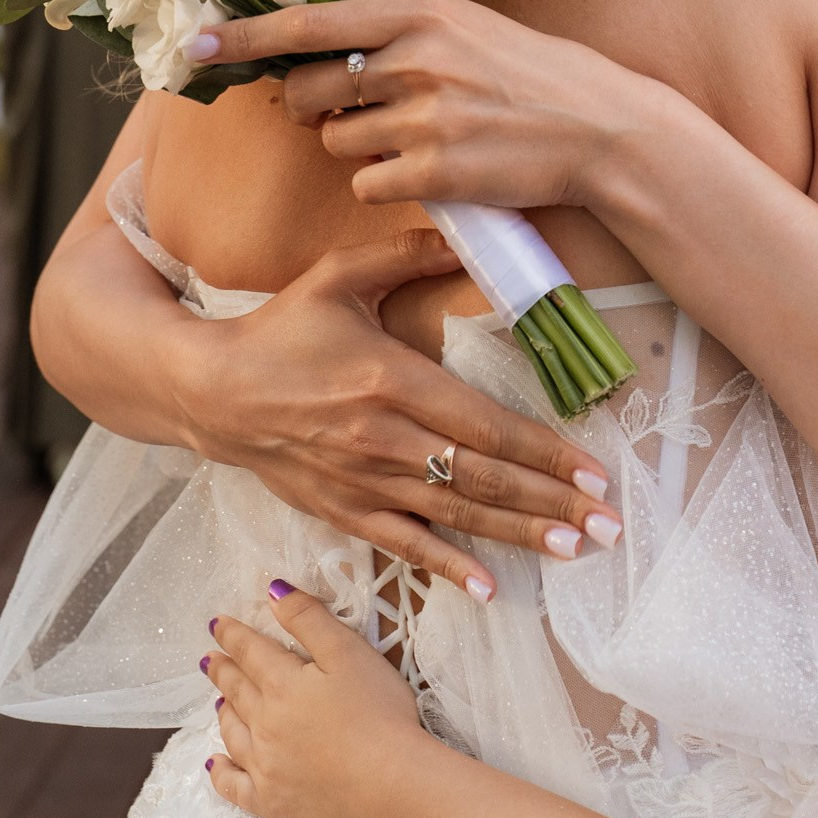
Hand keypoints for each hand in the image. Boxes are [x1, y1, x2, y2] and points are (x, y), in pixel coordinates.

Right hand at [174, 228, 621, 599]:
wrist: (208, 391)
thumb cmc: (279, 331)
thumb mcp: (337, 277)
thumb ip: (405, 253)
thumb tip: (467, 231)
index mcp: (390, 380)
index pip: (483, 424)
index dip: (543, 451)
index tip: (593, 470)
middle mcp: (382, 438)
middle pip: (482, 477)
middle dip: (551, 502)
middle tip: (609, 524)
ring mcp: (362, 481)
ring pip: (454, 514)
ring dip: (517, 534)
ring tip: (573, 549)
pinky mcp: (342, 509)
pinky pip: (403, 544)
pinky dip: (446, 566)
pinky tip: (488, 585)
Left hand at [184, 0, 664, 219]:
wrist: (600, 128)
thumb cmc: (528, 76)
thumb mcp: (465, 28)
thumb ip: (396, 31)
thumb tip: (318, 43)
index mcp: (417, 14)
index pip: (308, 23)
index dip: (244, 35)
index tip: (196, 42)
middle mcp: (414, 58)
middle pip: (307, 92)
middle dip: (311, 109)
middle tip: (348, 112)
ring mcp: (424, 117)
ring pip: (337, 142)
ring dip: (359, 148)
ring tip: (416, 138)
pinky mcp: (435, 171)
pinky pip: (368, 184)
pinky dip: (388, 184)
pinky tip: (432, 170)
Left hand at [209, 590, 424, 817]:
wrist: (391, 784)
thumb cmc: (379, 713)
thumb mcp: (349, 652)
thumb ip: (308, 619)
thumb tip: (273, 591)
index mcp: (282, 684)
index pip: (250, 652)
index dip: (232, 635)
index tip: (216, 624)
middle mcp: (264, 724)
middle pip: (236, 691)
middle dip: (222, 672)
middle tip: (209, 660)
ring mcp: (264, 767)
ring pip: (233, 733)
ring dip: (224, 713)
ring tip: (218, 702)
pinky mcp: (271, 803)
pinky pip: (234, 787)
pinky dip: (221, 774)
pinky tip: (215, 764)